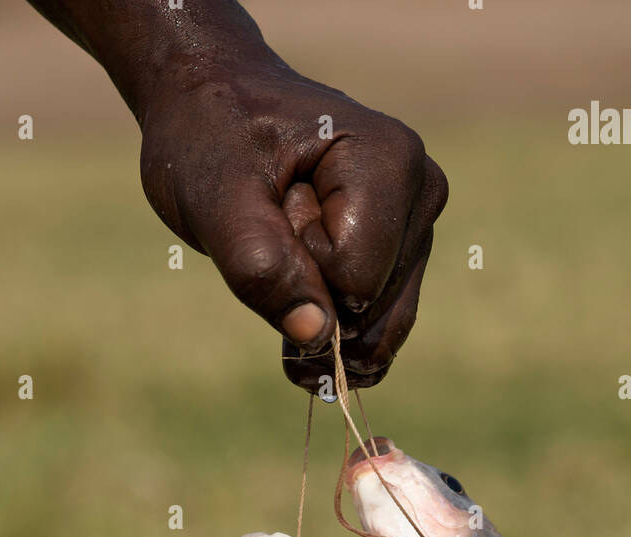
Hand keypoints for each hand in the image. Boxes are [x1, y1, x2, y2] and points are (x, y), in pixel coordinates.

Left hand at [139, 57, 447, 389]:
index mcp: (389, 162)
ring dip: (318, 324)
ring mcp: (417, 223)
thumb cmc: (209, 137)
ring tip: (275, 269)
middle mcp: (421, 191)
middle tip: (271, 231)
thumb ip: (261, 267)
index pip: (356, 281)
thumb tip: (318, 337)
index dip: (298, 270)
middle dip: (311, 300)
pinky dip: (335, 340)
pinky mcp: (403, 249)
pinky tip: (297, 327)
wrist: (213, 103)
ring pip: (378, 326)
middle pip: (372, 308)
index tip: (270, 209)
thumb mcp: (216, 199)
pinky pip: (380, 326)